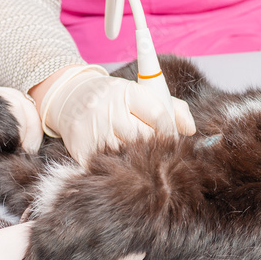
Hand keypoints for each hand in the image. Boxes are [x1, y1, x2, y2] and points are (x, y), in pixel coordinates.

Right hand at [39, 66, 195, 164]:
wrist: (70, 97)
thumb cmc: (116, 99)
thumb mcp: (142, 93)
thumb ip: (173, 108)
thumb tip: (191, 130)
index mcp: (128, 92)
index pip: (158, 114)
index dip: (170, 131)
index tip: (173, 141)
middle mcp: (109, 108)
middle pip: (144, 136)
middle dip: (155, 146)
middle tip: (158, 153)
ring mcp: (93, 127)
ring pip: (126, 152)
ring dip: (136, 158)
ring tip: (139, 158)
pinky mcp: (80, 145)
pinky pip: (105, 163)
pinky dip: (115, 167)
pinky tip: (119, 164)